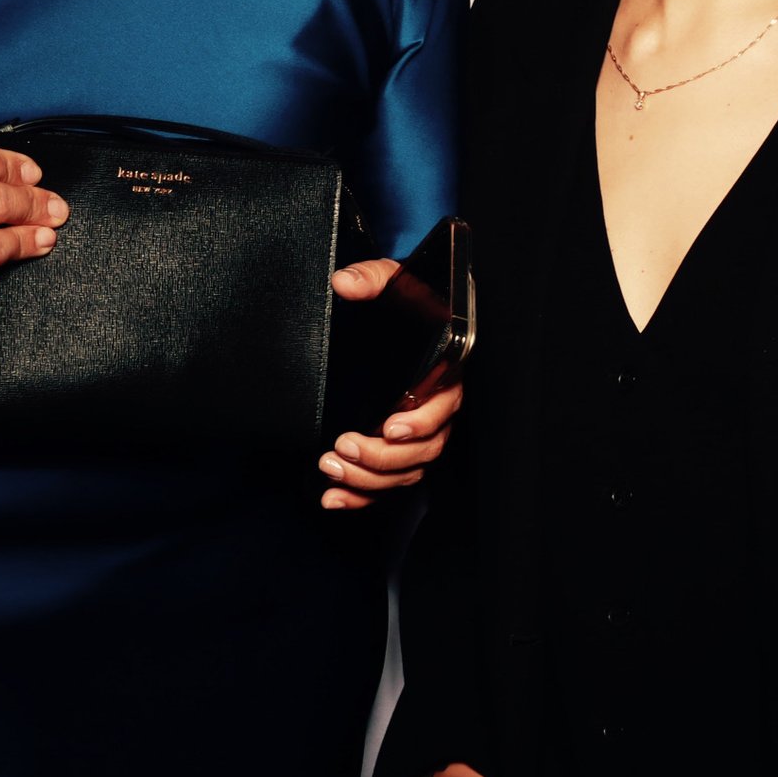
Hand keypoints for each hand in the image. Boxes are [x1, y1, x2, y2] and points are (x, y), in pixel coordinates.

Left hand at [318, 258, 464, 510]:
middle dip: (382, 457)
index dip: (420, 422)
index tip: (391, 426)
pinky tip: (334, 498)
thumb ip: (373, 278)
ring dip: (369, 480)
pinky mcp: (400, 450)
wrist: (418, 315)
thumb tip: (345, 283)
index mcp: (446, 372)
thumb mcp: (395, 281)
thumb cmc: (415, 301)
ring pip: (406, 473)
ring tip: (331, 470)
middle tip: (343, 449)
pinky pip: (389, 483)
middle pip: (423, 451)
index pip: (443, 406)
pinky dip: (362, 496)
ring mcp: (421, 434)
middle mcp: (439, 409)